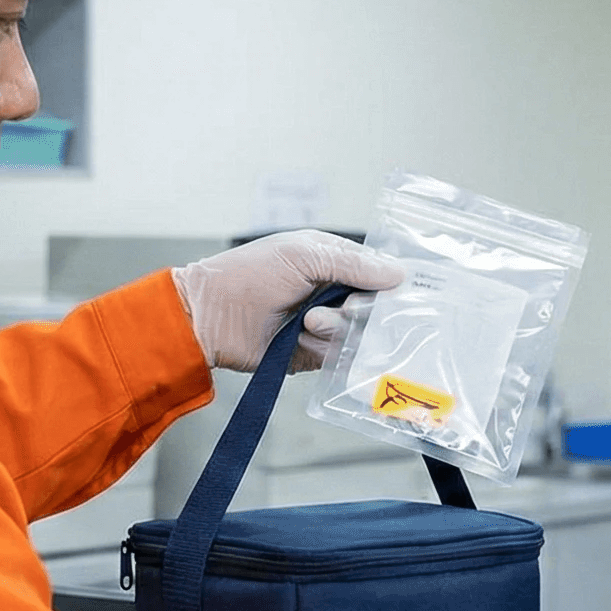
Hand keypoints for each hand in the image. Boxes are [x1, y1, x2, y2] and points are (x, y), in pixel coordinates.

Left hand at [169, 230, 406, 372]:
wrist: (210, 316)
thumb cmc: (250, 274)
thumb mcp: (304, 254)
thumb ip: (353, 262)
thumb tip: (399, 273)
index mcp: (332, 262)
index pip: (378, 273)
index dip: (390, 284)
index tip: (400, 292)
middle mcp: (332, 294)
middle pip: (374, 308)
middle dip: (361, 308)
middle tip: (344, 305)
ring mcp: (324, 326)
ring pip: (358, 334)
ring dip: (336, 327)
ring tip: (307, 322)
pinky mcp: (313, 355)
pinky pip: (339, 357)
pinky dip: (324, 348)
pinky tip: (303, 338)